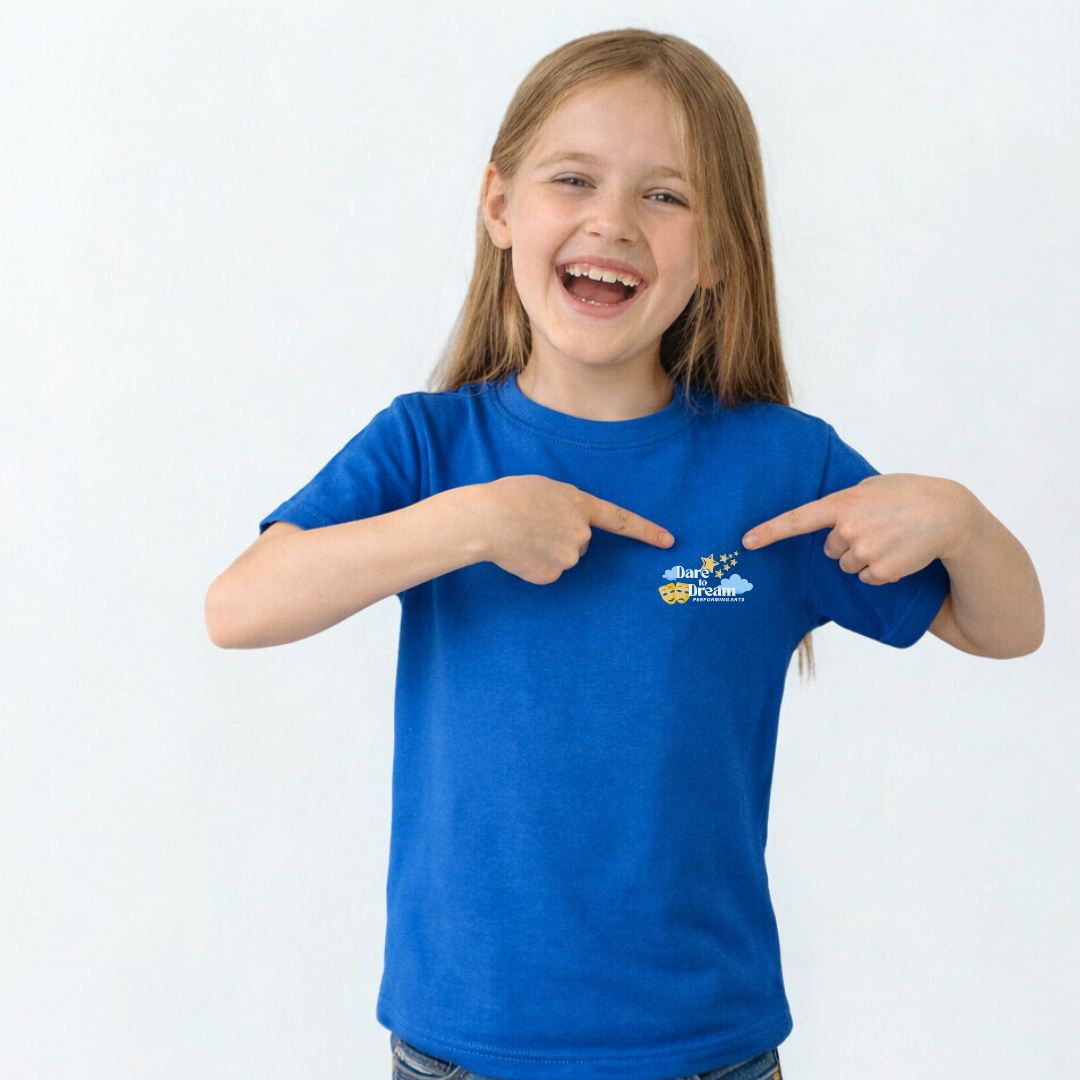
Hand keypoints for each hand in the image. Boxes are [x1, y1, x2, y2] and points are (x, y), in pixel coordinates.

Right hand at [476, 475, 674, 584]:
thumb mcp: (546, 488)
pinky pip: (548, 570)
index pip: (622, 521)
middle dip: (561, 535)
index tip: (668, 541)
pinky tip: (520, 552)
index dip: (647, 531)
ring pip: (564, 557)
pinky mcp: (552, 575)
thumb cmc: (511, 497)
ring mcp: (568, 557)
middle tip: (533, 523)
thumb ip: (566, 505)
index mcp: (581, 506)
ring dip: (547, 549)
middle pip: (580, 540)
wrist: (487, 520)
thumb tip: (567, 526)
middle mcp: (582, 534)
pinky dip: (535, 564)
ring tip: (523, 535)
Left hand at [741, 474, 968, 584]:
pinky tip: (899, 552)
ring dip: (865, 556)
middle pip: (830, 550)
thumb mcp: (871, 487)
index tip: (746, 542)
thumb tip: (825, 520)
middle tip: (876, 527)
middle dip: (847, 542)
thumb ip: (844, 501)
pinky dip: (880, 570)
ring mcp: (865, 551)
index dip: (770, 532)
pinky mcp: (882, 571)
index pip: (798, 519)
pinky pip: (867, 578)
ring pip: (848, 566)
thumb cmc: (906, 493)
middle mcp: (849, 528)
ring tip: (891, 538)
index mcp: (842, 503)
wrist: (947, 512)